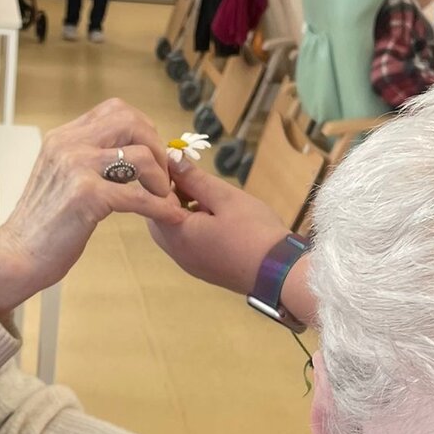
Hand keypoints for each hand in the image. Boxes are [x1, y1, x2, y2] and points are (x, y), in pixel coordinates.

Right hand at [0, 98, 185, 316]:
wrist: (15, 256)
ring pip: (141, 156)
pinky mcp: (86, 196)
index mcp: (62, 138)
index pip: (115, 110)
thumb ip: (85, 159)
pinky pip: (139, 196)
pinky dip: (160, 207)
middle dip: (156, 147)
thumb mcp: (59, 177)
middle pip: (131, 122)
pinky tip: (168, 216)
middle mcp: (68, 145)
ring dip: (161, 179)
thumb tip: (123, 155)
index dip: (143, 129)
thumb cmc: (40, 226)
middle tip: (162, 175)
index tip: (153, 154)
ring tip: (163, 198)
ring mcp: (77, 168)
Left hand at [148, 157, 314, 326]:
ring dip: (183, 210)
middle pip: (159, 216)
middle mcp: (176, 251)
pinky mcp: (201, 269)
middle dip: (171, 195)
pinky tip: (214, 216)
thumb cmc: (254, 231)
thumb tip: (173, 159)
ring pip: (172, 229)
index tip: (179, 163)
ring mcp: (188, 263)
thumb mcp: (225, 198)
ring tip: (208, 197)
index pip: (153, 200)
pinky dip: (192, 225)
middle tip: (194, 179)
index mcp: (177, 233)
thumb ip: (195, 179)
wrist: (280, 273)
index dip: (162, 179)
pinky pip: (185, 242)